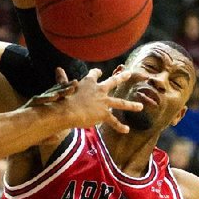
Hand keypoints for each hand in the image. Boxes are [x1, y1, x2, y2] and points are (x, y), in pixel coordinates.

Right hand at [27, 68, 143, 135]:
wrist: (68, 111)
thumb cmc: (64, 98)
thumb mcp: (63, 87)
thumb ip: (62, 79)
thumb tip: (58, 69)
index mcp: (88, 82)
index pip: (94, 74)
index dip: (96, 73)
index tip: (99, 72)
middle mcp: (99, 90)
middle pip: (113, 81)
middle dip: (122, 77)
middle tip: (129, 73)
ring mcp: (103, 102)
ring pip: (120, 103)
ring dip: (131, 105)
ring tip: (140, 107)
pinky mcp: (103, 114)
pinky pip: (114, 121)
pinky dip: (120, 126)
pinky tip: (126, 130)